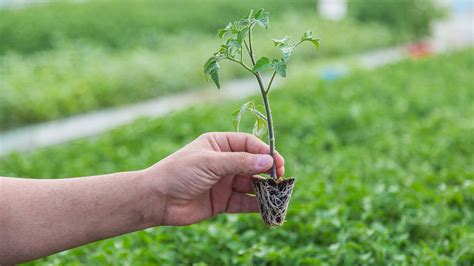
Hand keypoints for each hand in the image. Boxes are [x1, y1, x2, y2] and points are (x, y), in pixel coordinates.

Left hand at [145, 132, 284, 225]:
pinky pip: (243, 202)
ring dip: (264, 189)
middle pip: (253, 164)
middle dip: (267, 172)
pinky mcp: (222, 202)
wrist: (157, 199)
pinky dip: (256, 205)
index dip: (264, 152)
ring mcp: (223, 182)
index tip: (277, 162)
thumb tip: (268, 161)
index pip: (248, 144)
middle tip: (280, 179)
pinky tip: (266, 208)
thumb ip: (240, 162)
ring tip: (277, 195)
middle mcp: (223, 162)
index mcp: (219, 144)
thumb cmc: (180, 172)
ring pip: (250, 184)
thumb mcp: (211, 162)